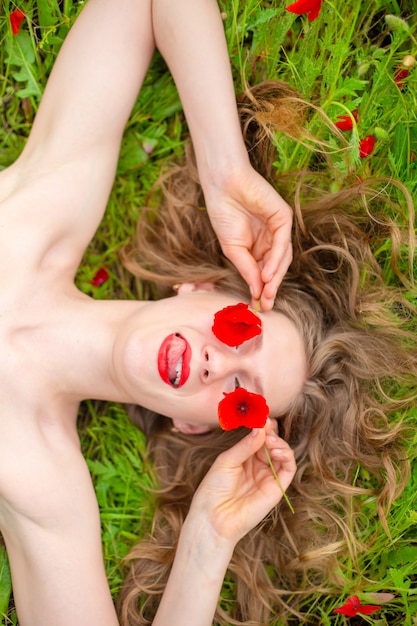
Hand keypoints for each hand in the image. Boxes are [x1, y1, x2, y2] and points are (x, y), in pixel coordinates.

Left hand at [189, 420, 295, 544]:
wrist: (214, 517)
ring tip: (269, 440)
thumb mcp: (227, 460)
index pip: (259, 436)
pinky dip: (286, 455)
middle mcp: (258, 464)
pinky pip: (289, 468)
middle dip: (271, 431)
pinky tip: (275, 449)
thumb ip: (246, 445)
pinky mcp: (277, 487)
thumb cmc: (214, 489)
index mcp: (245, 456)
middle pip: (272, 442)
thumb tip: (261, 427)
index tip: (260, 415)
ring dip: (279, 442)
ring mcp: (268, 475)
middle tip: (266, 423)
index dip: (262, 426)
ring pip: (283, 452)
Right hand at [203, 166, 292, 310]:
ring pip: (282, 258)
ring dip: (275, 277)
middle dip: (271, 288)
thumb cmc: (224, 215)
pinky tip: (266, 274)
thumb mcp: (233, 249)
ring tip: (266, 293)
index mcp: (259, 247)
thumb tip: (256, 292)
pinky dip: (275, 260)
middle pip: (276, 268)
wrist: (222, 187)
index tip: (259, 308)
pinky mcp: (283, 218)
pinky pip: (283, 243)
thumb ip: (246, 269)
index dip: (263, 290)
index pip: (265, 272)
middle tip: (266, 305)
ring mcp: (279, 229)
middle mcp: (272, 240)